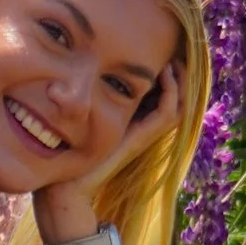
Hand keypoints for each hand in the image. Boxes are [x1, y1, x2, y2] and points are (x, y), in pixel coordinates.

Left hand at [35, 61, 184, 244]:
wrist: (66, 188)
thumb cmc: (66, 158)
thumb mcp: (79, 124)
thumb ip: (85, 105)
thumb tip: (76, 80)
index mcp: (131, 127)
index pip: (160, 100)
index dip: (166, 80)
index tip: (161, 58)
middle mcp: (142, 132)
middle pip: (175, 103)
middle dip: (178, 78)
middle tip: (176, 56)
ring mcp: (144, 136)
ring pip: (178, 107)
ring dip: (179, 82)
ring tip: (173, 62)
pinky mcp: (140, 139)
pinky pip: (168, 113)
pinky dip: (171, 92)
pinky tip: (164, 73)